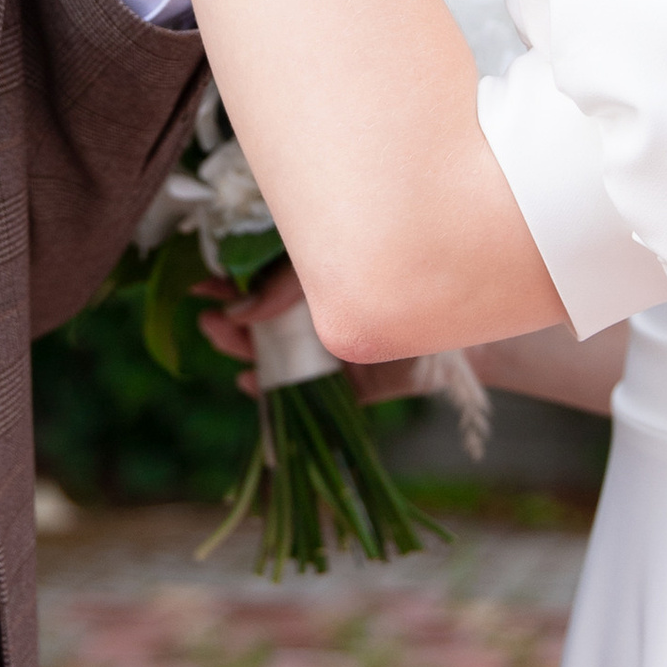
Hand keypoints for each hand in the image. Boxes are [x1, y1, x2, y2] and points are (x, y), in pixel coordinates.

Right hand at [195, 260, 432, 405]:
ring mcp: (331, 357)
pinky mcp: (348, 389)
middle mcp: (319, 324)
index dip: (226, 286)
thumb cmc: (403, 276)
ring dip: (241, 351)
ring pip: (274, 359)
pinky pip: (303, 395)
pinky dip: (269, 391)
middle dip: (228, 322)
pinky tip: (250, 381)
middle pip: (259, 327)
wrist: (468, 320)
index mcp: (316, 291)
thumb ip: (287, 286)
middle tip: (209, 318)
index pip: (261, 286)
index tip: (198, 285)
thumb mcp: (337, 271)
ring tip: (222, 336)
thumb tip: (240, 308)